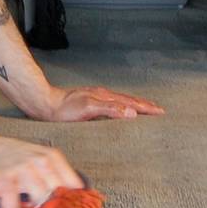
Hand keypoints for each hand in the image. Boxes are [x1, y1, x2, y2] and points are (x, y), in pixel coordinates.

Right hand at [0, 133, 84, 207]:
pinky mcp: (4, 182)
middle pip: (56, 197)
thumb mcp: (34, 157)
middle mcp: (39, 161)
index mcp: (50, 156)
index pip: (73, 185)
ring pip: (38, 202)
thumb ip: (52, 173)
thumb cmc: (6, 155)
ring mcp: (22, 170)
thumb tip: (74, 194)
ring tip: (15, 202)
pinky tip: (2, 204)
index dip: (69, 200)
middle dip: (45, 205)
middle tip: (29, 204)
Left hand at [38, 85, 165, 121]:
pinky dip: (123, 106)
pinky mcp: (90, 102)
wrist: (45, 105)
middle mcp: (103, 95)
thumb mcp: (88, 109)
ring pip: (122, 100)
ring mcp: (96, 97)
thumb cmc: (64, 110)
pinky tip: (121, 109)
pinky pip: (113, 103)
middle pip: (129, 99)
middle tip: (160, 110)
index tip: (160, 112)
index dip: (146, 108)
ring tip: (145, 108)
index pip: (132, 103)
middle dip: (145, 105)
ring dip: (136, 104)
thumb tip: (131, 112)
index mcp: (106, 97)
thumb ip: (110, 109)